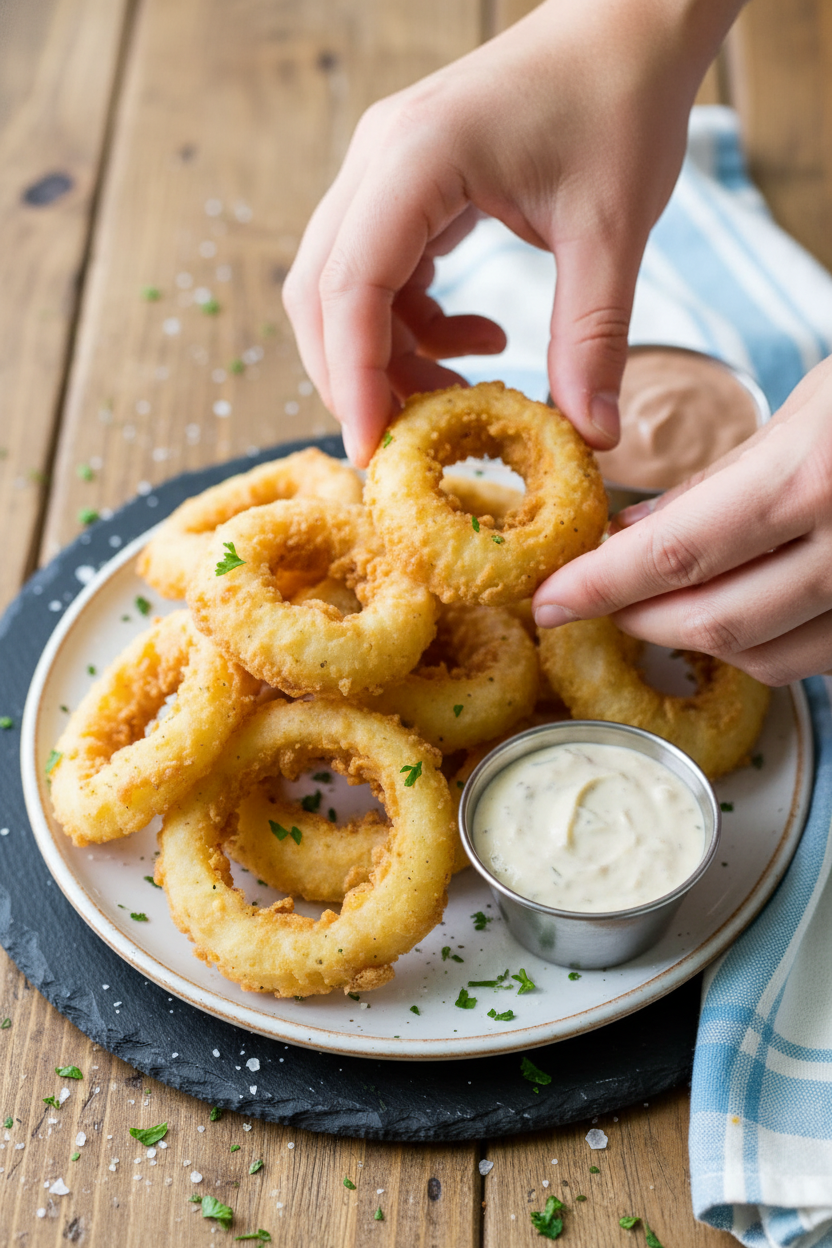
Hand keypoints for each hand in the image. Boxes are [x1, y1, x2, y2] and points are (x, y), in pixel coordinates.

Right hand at [283, 0, 740, 464]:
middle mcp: (378, 160)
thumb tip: (591, 438)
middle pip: (322, 293)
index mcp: (417, 157)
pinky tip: (479, 340)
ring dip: (388, 357)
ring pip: (342, 289)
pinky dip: (413, 327)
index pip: (351, 285)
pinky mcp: (403, 186)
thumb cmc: (621, 104)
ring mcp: (383, 170)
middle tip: (407, 446)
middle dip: (355, 378)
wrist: (626, 27)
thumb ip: (594, 336)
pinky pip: (378, 276)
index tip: (374, 449)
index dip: (353, 377)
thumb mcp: (612, 229)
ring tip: (463, 394)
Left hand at [532, 357, 831, 684]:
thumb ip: (726, 480)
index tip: (551, 601)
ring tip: (655, 608)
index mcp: (815, 478)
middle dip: (636, 619)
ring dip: (695, 639)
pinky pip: (817, 659)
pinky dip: (761, 645)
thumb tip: (642, 531)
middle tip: (591, 604)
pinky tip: (737, 611)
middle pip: (713, 620)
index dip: (602, 585)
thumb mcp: (811, 408)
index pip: (677, 554)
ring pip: (765, 657)